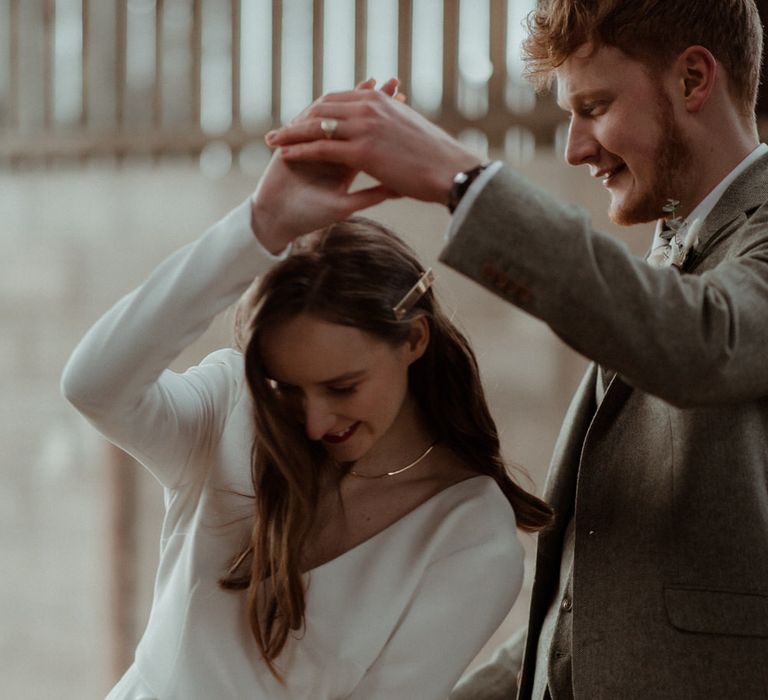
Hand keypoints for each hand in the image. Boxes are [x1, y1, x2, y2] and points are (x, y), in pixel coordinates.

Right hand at [251, 79, 399, 253]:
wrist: (276, 219)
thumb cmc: (310, 216)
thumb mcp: (345, 206)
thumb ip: (371, 195)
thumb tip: (401, 190)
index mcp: (347, 160)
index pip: (370, 134)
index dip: (385, 118)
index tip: (405, 102)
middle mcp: (331, 146)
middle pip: (354, 118)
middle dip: (372, 99)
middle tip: (394, 81)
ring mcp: (312, 140)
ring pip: (333, 113)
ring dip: (352, 97)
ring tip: (373, 83)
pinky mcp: (292, 140)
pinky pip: (309, 118)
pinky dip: (323, 107)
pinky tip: (340, 95)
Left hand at [265, 81, 481, 204]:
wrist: (450, 171)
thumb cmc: (435, 159)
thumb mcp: (409, 133)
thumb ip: (392, 126)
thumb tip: (387, 134)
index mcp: (380, 101)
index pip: (337, 99)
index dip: (315, 110)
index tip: (300, 122)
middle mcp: (369, 107)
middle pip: (321, 108)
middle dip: (297, 120)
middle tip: (279, 132)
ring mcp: (364, 127)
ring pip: (316, 126)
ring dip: (290, 134)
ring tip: (272, 143)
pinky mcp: (362, 150)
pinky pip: (321, 147)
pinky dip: (299, 151)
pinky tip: (285, 156)